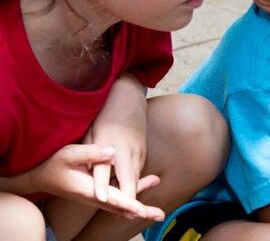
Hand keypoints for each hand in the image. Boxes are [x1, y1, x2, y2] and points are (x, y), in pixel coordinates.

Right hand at [28, 144, 163, 220]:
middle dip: (141, 211)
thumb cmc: (54, 164)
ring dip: (139, 208)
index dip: (128, 203)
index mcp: (89, 189)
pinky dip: (130, 203)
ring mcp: (96, 199)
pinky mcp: (97, 196)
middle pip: (122, 207)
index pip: (113, 198)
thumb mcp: (69, 154)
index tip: (142, 210)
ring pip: (121, 207)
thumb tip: (112, 152)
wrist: (41, 177)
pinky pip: (117, 203)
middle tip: (160, 215)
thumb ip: (90, 152)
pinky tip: (141, 204)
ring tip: (157, 212)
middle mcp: (94, 198)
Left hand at [86, 76, 147, 205]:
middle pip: (129, 179)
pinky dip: (133, 181)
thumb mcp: (92, 130)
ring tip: (124, 207)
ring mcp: (138, 150)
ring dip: (130, 192)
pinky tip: (128, 190)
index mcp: (109, 144)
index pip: (104, 169)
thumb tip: (87, 171)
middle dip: (127, 197)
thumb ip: (89, 152)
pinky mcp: (143, 150)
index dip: (102, 184)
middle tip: (122, 211)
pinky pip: (138, 170)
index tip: (100, 197)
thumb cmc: (105, 113)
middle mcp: (126, 150)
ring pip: (136, 178)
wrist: (129, 96)